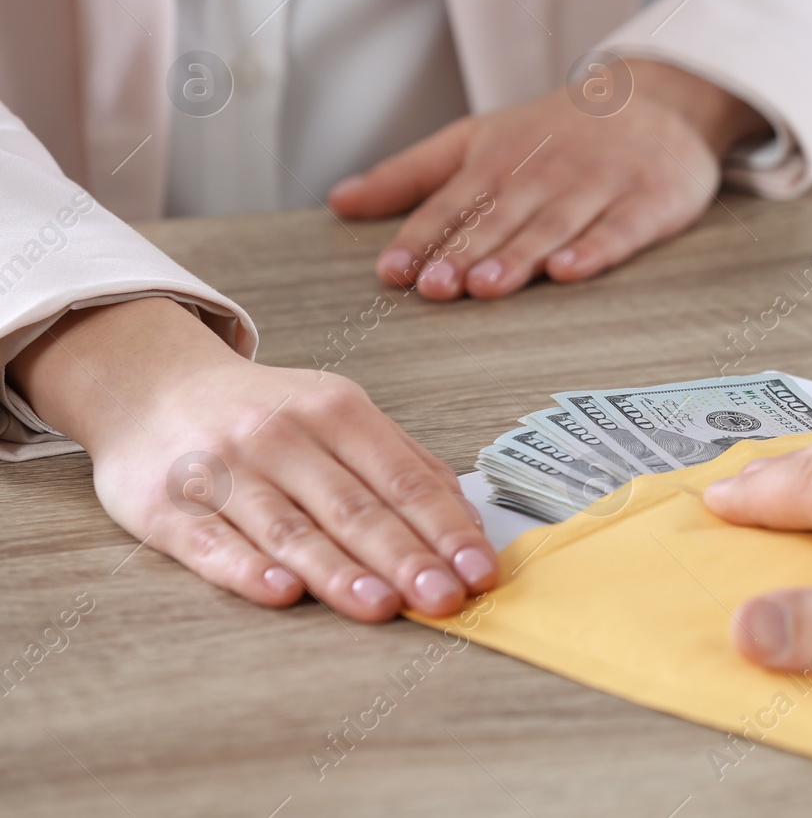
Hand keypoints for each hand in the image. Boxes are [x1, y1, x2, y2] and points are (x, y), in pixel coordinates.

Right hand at [11, 298, 497, 620]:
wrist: (151, 385)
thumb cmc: (266, 412)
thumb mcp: (337, 412)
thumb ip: (401, 461)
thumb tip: (464, 520)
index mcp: (335, 411)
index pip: (403, 479)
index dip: (446, 529)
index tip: (480, 572)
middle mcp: (280, 435)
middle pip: (354, 507)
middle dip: (406, 557)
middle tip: (446, 599)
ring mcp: (222, 470)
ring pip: (291, 529)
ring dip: (340, 571)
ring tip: (383, 607)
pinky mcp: (166, 507)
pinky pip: (213, 543)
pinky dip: (249, 569)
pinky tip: (284, 592)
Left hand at [327, 59, 770, 299]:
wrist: (659, 100)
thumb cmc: (558, 132)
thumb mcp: (478, 138)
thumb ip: (412, 174)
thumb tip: (339, 202)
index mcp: (498, 157)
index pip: (454, 202)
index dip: (423, 236)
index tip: (394, 271)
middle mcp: (545, 171)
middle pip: (501, 217)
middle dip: (466, 251)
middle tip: (437, 287)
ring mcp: (599, 185)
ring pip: (553, 224)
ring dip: (520, 255)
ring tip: (488, 286)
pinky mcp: (648, 201)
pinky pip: (620, 229)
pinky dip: (596, 249)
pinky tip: (571, 271)